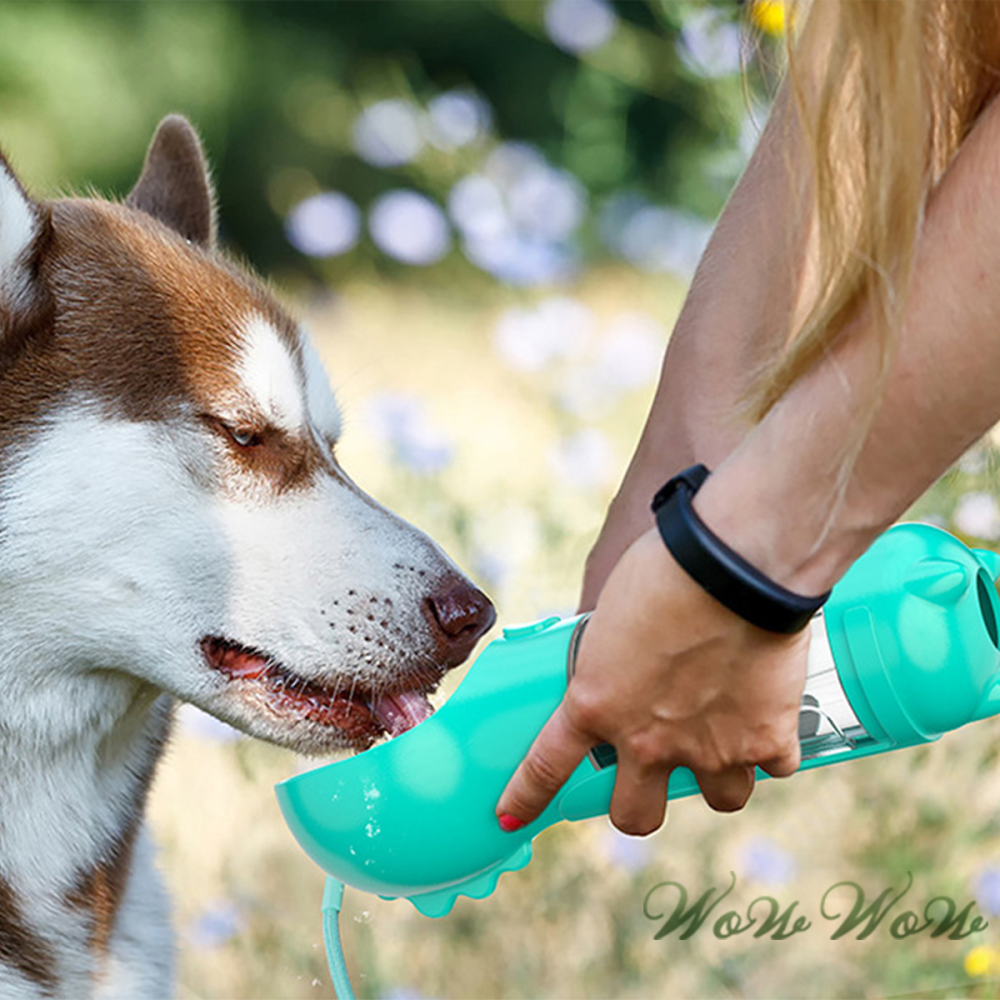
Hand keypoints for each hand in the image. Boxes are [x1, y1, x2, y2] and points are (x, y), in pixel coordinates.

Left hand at [496, 527, 808, 834]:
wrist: (733, 566)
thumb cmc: (665, 569)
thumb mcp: (609, 613)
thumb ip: (607, 655)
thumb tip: (616, 662)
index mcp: (595, 704)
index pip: (546, 766)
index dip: (526, 798)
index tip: (510, 817)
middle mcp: (648, 741)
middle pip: (636, 816)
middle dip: (640, 805)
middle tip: (652, 774)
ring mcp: (709, 749)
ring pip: (720, 799)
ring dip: (721, 774)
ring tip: (727, 737)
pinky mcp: (766, 740)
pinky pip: (775, 766)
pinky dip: (773, 745)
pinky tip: (771, 714)